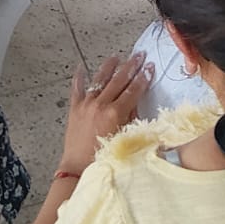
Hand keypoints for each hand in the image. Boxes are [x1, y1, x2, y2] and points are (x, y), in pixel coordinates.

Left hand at [58, 54, 152, 174]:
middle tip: (139, 55)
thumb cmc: (104, 159)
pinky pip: (77, 88)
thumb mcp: (125, 138)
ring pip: (99, 79)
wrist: (77, 169)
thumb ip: (131, 118)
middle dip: (131, 66)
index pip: (133, 90)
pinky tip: (81, 67)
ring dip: (109, 67)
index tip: (150, 67)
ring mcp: (86, 104)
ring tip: (116, 57)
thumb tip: (136, 102)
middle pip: (118, 80)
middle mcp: (100, 104)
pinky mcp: (74, 108)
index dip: (143, 77)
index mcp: (115, 113)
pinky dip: (79, 77)